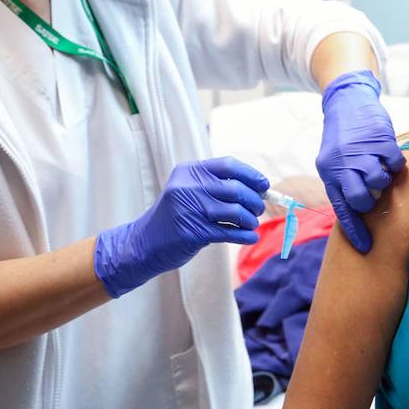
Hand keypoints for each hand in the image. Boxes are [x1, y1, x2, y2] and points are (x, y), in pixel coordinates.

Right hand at [94, 157, 267, 296]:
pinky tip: (249, 237)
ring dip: (250, 219)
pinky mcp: (193, 232)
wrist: (144, 243)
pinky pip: (229, 232)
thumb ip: (217, 186)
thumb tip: (258, 188)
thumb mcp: (188, 191)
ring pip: (236, 212)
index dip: (251, 175)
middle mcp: (188, 187)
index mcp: (189, 172)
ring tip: (251, 224)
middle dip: (254, 200)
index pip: (229, 165)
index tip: (264, 185)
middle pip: (236, 189)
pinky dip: (244, 235)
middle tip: (259, 209)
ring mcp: (190, 210)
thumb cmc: (176, 216)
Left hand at [316, 70, 405, 252]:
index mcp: (330, 173)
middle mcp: (343, 165)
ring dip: (384, 180)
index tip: (366, 247)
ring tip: (381, 169)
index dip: (355, 230)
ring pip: (380, 182)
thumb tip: (358, 209)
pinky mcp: (380, 140)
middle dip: (370, 202)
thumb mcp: (334, 160)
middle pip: (360, 199)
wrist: (347, 101)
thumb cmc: (343, 135)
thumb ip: (344, 182)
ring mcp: (362, 153)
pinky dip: (396, 164)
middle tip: (375, 194)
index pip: (342, 209)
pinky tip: (390, 157)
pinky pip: (395, 164)